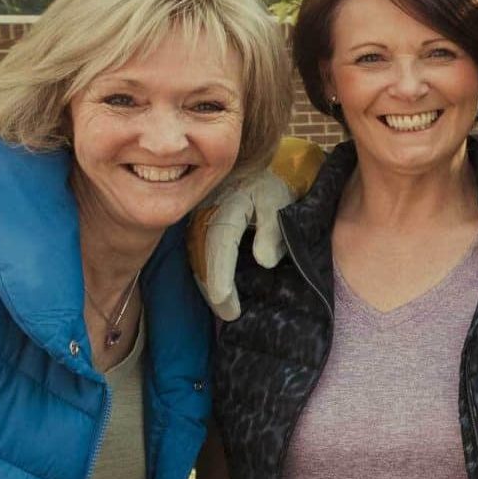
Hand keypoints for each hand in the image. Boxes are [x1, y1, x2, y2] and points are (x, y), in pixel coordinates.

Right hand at [188, 137, 324, 320]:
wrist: (264, 164)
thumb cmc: (276, 185)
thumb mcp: (280, 203)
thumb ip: (274, 231)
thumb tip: (263, 261)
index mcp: (228, 206)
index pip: (219, 248)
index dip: (220, 279)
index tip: (227, 304)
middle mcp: (208, 212)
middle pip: (203, 256)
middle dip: (212, 288)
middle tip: (229, 314)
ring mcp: (201, 216)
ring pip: (197, 255)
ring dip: (207, 282)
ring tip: (223, 306)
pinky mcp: (200, 221)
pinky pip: (198, 250)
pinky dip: (206, 271)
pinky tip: (216, 287)